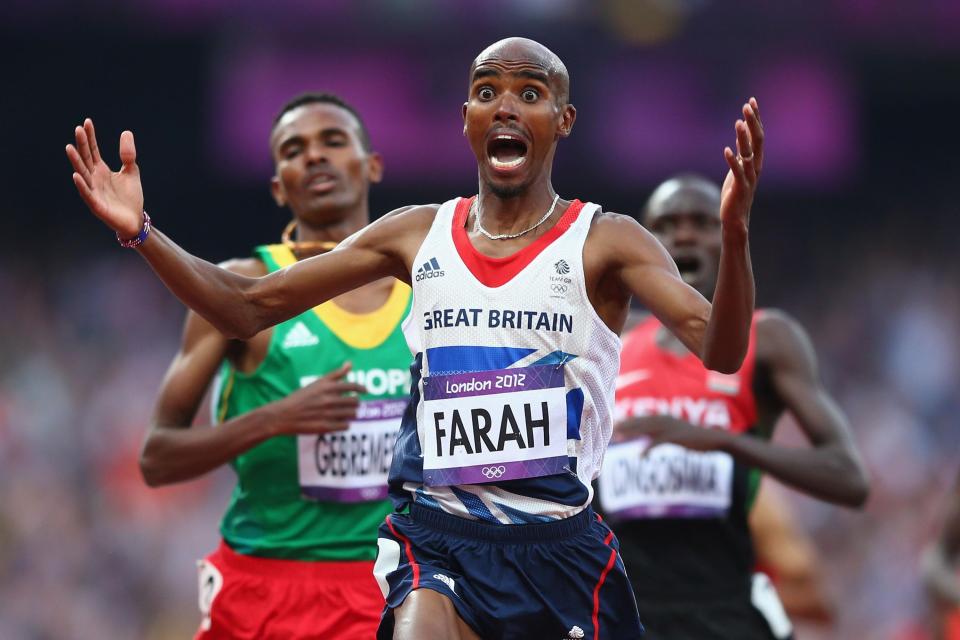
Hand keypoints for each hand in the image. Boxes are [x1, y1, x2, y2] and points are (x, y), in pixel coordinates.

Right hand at [66, 118, 144, 238]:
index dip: (90, 137)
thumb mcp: (131, 171)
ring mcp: (93, 191)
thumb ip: (127, 155)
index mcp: (101, 170)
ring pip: (82, 174)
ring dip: (76, 162)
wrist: (135, 220)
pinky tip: (75, 175)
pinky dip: (81, 185)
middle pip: (85, 159)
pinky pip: (87, 194)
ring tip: (69, 147)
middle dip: (82, 145)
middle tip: (78, 129)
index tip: (87, 122)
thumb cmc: (130, 197)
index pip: (93, 151)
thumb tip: (126, 132)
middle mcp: (94, 179)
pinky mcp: (96, 205)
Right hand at [274, 362, 367, 435]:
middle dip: (355, 403)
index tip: (365, 390)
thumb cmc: (301, 398)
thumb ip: (335, 374)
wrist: (283, 415)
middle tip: (351, 404)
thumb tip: (350, 363)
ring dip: (351, 413)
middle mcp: (328, 400)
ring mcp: (327, 414)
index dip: (361, 388)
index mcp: (327, 387)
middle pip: (355, 401)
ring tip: (345, 413)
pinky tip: (339, 422)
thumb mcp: (317, 383)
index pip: (352, 386)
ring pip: (352, 414)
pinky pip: (345, 426)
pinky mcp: (325, 427)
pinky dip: (345, 424)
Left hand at [614, 416, 728, 454]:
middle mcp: (665, 419)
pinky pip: (658, 442)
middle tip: (608, 430)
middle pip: (639, 421)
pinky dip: (648, 448)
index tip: (611, 425)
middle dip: (623, 425)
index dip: (626, 421)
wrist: (713, 439)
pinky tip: (640, 455)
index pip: (640, 418)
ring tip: (616, 437)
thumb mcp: (674, 434)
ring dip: (630, 432)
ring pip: (645, 429)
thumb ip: (660, 434)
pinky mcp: (677, 437)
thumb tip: (646, 439)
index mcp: (663, 418)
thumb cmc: (693, 438)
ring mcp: (670, 427)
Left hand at [720, 97, 763, 233]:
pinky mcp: (739, 188)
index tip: (751, 101)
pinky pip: (737, 172)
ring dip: (743, 137)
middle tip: (746, 105)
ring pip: (748, 154)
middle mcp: (755, 167)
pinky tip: (726, 150)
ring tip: (738, 122)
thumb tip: (741, 137)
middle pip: (757, 140)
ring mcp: (748, 177)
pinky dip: (732, 161)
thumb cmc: (735, 194)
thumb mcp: (738, 169)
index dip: (756, 118)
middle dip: (752, 122)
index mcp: (755, 161)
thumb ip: (741, 154)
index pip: (758, 135)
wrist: (735, 219)